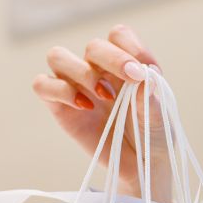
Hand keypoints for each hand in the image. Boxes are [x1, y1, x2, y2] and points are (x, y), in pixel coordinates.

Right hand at [33, 25, 169, 199]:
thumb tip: (145, 78)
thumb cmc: (152, 137)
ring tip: (105, 96)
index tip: (147, 71)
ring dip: (82, 72)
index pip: (118, 35)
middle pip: (92, 45)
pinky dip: (60, 90)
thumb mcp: (159, 119)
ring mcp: (75, 86)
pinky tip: (85, 106)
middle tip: (132, 78)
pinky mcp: (59, 107)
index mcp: (124, 63)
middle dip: (113, 58)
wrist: (141, 167)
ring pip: (57, 56)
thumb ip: (152, 99)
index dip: (131, 47)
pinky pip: (42, 85)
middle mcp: (97, 69)